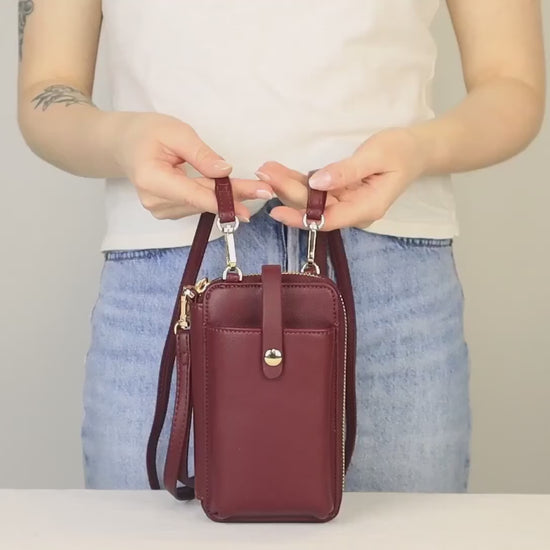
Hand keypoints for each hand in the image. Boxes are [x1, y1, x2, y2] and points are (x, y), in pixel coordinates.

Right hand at [113, 112, 274, 220]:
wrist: (124, 144)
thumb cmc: (146, 132)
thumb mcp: (175, 132)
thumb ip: (201, 154)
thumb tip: (225, 171)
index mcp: (152, 180)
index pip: (196, 195)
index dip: (226, 200)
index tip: (252, 200)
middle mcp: (156, 202)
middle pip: (203, 202)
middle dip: (235, 196)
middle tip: (264, 192)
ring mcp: (160, 210)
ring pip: (202, 206)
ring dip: (228, 198)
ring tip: (253, 190)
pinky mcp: (168, 211)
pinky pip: (197, 206)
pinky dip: (214, 198)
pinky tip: (231, 193)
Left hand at [255, 127, 428, 230]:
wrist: (416, 150)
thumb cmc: (401, 151)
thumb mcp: (376, 156)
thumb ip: (346, 171)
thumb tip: (316, 183)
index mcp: (366, 208)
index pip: (328, 220)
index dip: (301, 218)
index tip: (276, 211)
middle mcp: (354, 211)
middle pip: (316, 209)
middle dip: (288, 193)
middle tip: (265, 174)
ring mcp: (347, 203)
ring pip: (313, 200)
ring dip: (289, 186)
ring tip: (267, 170)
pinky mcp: (341, 194)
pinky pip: (317, 191)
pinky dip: (299, 181)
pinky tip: (280, 171)